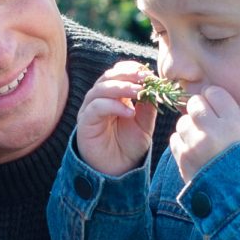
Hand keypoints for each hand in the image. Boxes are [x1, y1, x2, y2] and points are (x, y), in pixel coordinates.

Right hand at [74, 60, 155, 178]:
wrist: (117, 170)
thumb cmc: (129, 146)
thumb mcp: (144, 124)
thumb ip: (148, 106)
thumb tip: (154, 88)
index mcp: (113, 95)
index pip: (118, 73)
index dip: (132, 69)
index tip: (149, 73)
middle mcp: (99, 99)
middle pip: (108, 77)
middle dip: (128, 74)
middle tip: (145, 78)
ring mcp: (90, 109)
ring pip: (101, 89)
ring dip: (121, 87)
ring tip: (139, 93)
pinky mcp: (85, 122)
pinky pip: (96, 107)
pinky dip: (113, 105)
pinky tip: (130, 112)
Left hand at [171, 86, 239, 184]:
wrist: (238, 196)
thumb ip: (229, 115)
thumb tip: (210, 98)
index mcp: (234, 122)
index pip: (214, 93)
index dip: (213, 98)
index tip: (215, 105)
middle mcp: (214, 130)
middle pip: (195, 103)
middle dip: (198, 110)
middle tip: (205, 121)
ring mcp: (195, 144)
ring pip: (182, 121)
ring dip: (189, 127)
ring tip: (200, 139)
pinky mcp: (183, 158)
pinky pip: (175, 139)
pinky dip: (182, 142)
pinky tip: (193, 151)